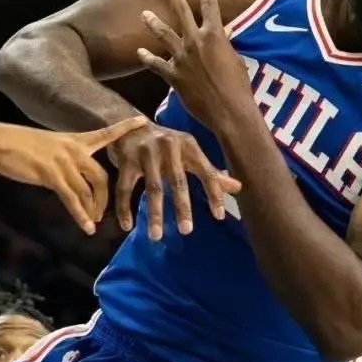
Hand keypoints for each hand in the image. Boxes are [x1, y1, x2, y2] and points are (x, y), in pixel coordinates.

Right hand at [0, 116, 148, 234]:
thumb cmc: (18, 145)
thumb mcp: (48, 147)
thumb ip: (64, 159)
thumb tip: (71, 177)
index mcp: (74, 140)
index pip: (105, 133)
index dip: (125, 128)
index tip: (143, 120)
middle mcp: (74, 150)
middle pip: (102, 177)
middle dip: (105, 199)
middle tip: (103, 213)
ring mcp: (63, 162)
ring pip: (88, 191)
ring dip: (92, 210)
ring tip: (93, 224)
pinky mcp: (51, 175)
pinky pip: (72, 198)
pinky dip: (81, 215)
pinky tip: (86, 227)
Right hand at [110, 123, 240, 239]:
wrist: (130, 125)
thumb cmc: (166, 144)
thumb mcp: (189, 153)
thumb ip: (210, 171)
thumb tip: (238, 188)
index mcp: (188, 145)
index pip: (205, 171)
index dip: (213, 193)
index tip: (218, 217)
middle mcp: (168, 147)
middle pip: (177, 181)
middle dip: (182, 207)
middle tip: (187, 231)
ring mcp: (146, 153)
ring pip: (152, 187)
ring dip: (154, 213)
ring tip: (156, 236)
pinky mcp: (126, 160)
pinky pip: (124, 188)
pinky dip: (124, 208)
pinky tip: (126, 226)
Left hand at [138, 0, 253, 131]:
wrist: (229, 110)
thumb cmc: (239, 87)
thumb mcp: (236, 60)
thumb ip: (225, 46)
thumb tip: (225, 35)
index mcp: (215, 36)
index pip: (211, 7)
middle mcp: (196, 42)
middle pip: (182, 11)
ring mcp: (182, 58)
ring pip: (164, 35)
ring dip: (154, 22)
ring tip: (144, 13)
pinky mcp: (174, 76)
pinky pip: (157, 65)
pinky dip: (148, 58)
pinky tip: (139, 52)